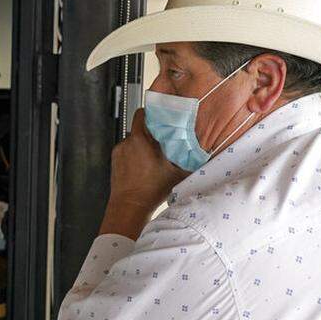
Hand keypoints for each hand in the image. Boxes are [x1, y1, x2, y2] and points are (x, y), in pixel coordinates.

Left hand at [99, 109, 188, 238]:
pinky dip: (134, 155)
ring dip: (142, 145)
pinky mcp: (115, 161)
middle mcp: (127, 142)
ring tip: (153, 157)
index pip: (142, 114)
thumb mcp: (177, 173)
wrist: (130, 206)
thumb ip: (190, 158)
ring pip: (133, 141)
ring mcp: (119, 152)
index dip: (152, 113)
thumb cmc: (151, 190)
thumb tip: (205, 151)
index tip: (161, 116)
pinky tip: (143, 166)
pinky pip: (126, 151)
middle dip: (151, 133)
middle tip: (162, 141)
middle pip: (140, 128)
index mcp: (140, 140)